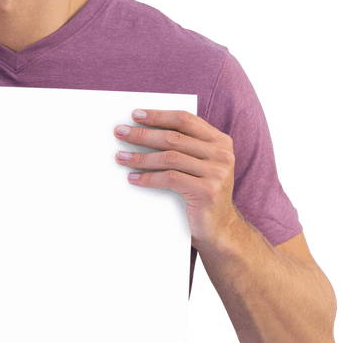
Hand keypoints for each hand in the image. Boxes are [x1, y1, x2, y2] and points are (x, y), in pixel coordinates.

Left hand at [114, 108, 237, 246]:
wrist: (220, 227)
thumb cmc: (200, 192)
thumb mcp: (198, 165)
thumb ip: (183, 148)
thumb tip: (142, 131)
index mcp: (220, 141)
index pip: (186, 120)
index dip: (159, 116)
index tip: (135, 115)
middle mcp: (221, 154)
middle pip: (174, 138)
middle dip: (143, 134)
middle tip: (119, 133)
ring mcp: (217, 172)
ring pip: (170, 157)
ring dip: (141, 157)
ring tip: (120, 157)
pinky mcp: (208, 191)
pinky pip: (170, 179)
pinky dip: (148, 178)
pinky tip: (132, 178)